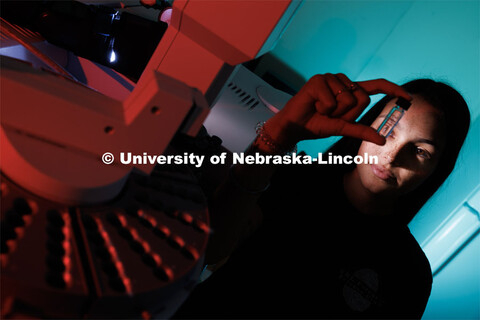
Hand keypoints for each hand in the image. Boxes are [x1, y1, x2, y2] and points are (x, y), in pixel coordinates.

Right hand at [264, 73, 411, 148]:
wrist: (295, 126)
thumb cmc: (316, 125)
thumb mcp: (342, 128)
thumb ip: (361, 131)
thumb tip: (383, 140)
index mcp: (350, 91)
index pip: (376, 87)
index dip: (393, 90)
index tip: (408, 98)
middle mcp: (342, 81)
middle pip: (363, 98)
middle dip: (348, 114)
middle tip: (330, 115)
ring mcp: (331, 78)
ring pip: (348, 99)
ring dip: (334, 112)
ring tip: (320, 110)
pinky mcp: (319, 80)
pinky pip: (333, 100)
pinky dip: (324, 108)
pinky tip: (313, 105)